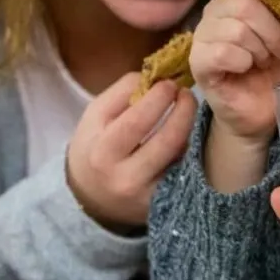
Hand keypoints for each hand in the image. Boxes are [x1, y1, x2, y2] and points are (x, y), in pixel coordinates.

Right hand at [66, 73, 197, 231]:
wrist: (90, 196)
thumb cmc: (94, 146)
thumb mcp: (95, 115)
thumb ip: (123, 91)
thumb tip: (156, 76)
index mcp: (103, 151)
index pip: (137, 121)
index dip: (159, 97)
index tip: (169, 83)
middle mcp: (125, 178)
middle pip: (168, 140)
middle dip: (184, 110)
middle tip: (186, 93)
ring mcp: (147, 195)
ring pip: (180, 155)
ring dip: (189, 126)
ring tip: (187, 108)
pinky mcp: (162, 202)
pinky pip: (184, 169)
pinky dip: (187, 147)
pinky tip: (183, 133)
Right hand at [189, 0, 279, 144]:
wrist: (264, 110)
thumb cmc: (275, 71)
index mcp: (237, 1)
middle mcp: (215, 13)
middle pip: (243, 4)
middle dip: (271, 29)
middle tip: (279, 51)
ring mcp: (203, 37)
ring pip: (235, 30)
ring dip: (259, 50)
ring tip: (261, 63)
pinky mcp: (198, 63)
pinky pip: (222, 53)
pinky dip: (243, 63)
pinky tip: (245, 71)